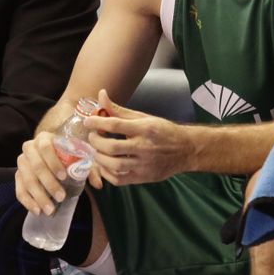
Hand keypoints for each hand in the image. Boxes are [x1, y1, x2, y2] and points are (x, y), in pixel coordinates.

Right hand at [15, 125, 92, 216]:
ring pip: (27, 180)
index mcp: (44, 138)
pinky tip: (37, 210)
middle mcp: (29, 148)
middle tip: (61, 197)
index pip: (45, 148)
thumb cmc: (67, 156)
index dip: (53, 162)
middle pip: (36, 166)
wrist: (51, 155)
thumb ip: (89, 169)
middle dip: (48, 183)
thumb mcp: (80, 158)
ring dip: (38, 196)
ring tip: (50, 209)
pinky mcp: (18, 176)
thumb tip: (98, 184)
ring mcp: (22, 163)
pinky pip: (19, 189)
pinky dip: (27, 201)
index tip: (64, 177)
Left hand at [80, 88, 195, 186]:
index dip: (97, 122)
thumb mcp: (143, 117)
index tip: (88, 122)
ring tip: (97, 151)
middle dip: (96, 142)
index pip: (116, 124)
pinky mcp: (144, 178)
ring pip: (114, 166)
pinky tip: (105, 165)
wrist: (186, 150)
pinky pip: (119, 179)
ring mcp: (144, 165)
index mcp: (145, 128)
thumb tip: (101, 95)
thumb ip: (119, 110)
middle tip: (92, 138)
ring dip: (99, 158)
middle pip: (112, 147)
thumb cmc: (163, 131)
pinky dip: (107, 173)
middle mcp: (145, 147)